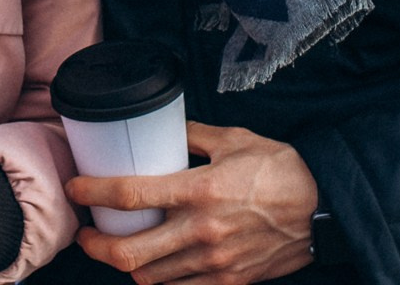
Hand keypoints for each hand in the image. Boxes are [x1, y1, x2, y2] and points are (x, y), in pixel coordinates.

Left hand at [66, 123, 317, 284]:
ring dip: (125, 265)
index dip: (93, 192)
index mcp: (200, 190)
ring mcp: (214, 262)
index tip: (76, 188)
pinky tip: (153, 263)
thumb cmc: (281, 171)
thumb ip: (193, 134)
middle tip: (85, 233)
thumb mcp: (235, 140)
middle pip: (129, 253)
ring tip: (116, 247)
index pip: (130, 195)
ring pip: (150, 277)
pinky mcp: (228, 282)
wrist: (323, 212)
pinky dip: (158, 279)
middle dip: (96, 247)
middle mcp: (201, 231)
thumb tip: (162, 129)